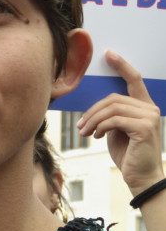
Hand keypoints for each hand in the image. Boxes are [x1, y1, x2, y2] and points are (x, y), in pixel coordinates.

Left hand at [76, 50, 163, 195]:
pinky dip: (100, 127)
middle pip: (113, 98)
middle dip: (92, 111)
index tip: (109, 54)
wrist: (140, 176)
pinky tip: (95, 137)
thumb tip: (92, 108)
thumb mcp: (115, 130)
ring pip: (112, 108)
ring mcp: (149, 117)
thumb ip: (110, 115)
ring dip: (93, 120)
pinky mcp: (145, 128)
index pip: (134, 79)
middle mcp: (150, 107)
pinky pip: (115, 120)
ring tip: (84, 132)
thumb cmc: (127, 153)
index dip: (122, 65)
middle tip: (80, 126)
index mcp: (144, 105)